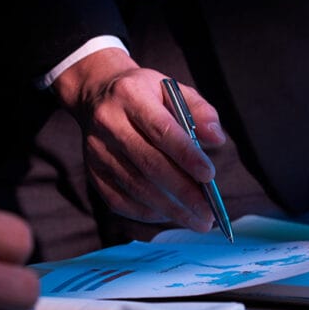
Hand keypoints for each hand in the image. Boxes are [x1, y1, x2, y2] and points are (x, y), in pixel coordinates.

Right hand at [54, 48, 225, 231]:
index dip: (186, 155)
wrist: (95, 95)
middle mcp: (109, 123)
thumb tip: (216, 139)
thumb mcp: (173, 89)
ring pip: (136, 187)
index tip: (209, 176)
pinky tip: (171, 215)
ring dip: (170, 209)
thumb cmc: (145, 95)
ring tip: (198, 220)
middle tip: (208, 212)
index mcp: (131, 96)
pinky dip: (148, 213)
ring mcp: (96, 151)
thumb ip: (200, 111)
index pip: (161, 130)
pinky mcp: (93, 173)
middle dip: (183, 192)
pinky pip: (120, 201)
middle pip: (149, 164)